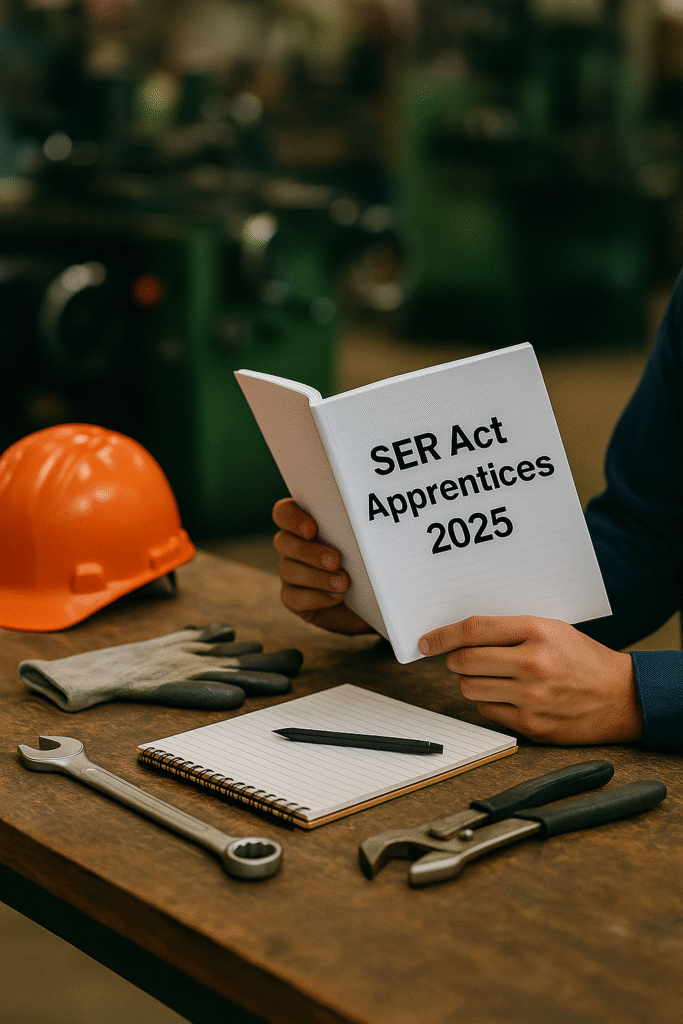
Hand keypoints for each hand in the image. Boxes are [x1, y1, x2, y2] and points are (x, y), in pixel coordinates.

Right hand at [272, 498, 373, 634]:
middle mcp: (291, 546)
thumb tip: (368, 521)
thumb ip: (358, 531)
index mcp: (304, 524)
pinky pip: (293, 597)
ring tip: (344, 583)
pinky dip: (316, 597)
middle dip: (309, 551)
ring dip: (316, 576)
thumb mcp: (366, 545)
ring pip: (287, 570)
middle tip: (336, 560)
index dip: (292, 518)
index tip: (312, 528)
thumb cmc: (368, 564)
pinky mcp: (293, 598)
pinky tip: (336, 597)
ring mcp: (290, 572)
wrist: (371, 600)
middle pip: (283, 541)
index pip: (284, 512)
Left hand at [418, 615, 641, 744]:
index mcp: (537, 632)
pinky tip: (509, 696)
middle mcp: (532, 664)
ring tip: (493, 678)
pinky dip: (489, 703)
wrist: (623, 697)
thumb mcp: (552, 629)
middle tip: (464, 659)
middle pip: (464, 661)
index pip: (474, 630)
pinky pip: (487, 712)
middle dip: (456, 660)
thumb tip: (461, 635)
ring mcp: (531, 697)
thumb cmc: (583, 659)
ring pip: (470, 688)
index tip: (426, 642)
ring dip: (472, 682)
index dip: (442, 636)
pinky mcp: (532, 725)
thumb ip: (510, 630)